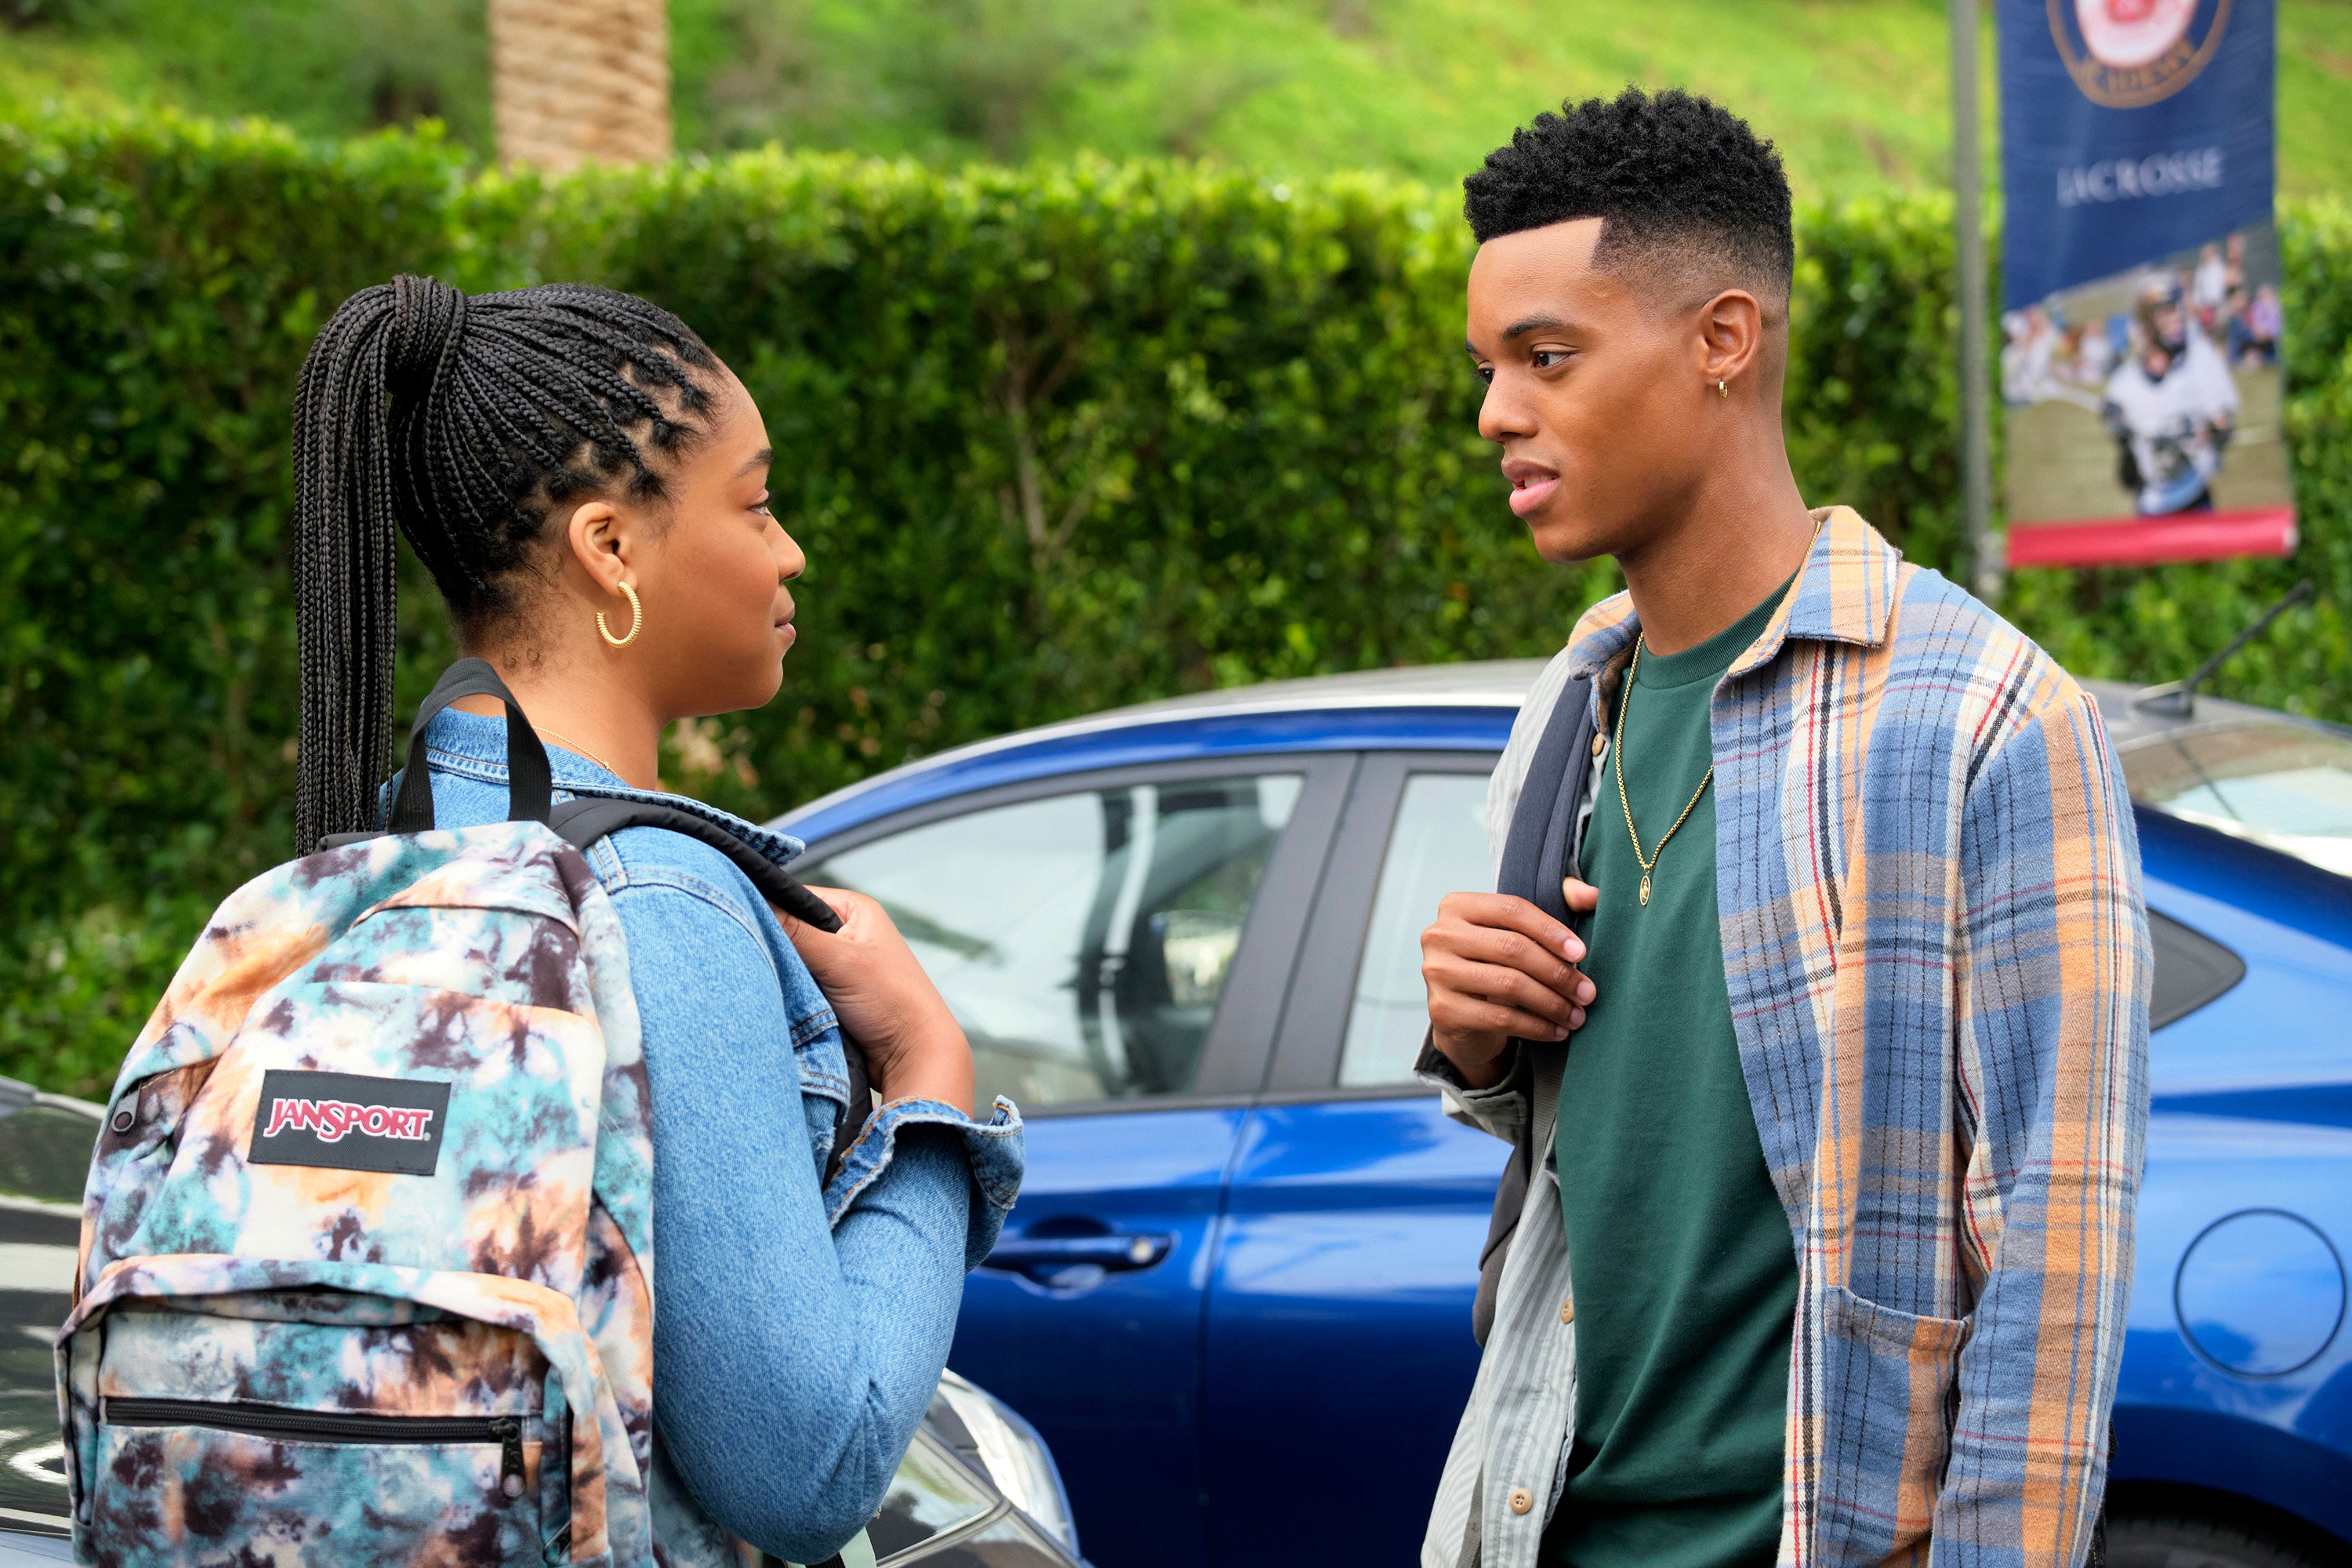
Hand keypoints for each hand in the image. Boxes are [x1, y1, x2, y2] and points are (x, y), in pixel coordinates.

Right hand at [771, 886, 975, 1116]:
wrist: (913, 1056)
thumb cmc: (893, 1001)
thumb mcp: (840, 960)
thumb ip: (795, 932)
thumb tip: (752, 901)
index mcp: (853, 909)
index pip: (793, 897)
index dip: (767, 909)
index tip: (738, 924)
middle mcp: (845, 931)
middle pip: (789, 931)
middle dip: (771, 945)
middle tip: (749, 959)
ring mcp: (837, 964)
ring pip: (789, 961)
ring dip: (778, 973)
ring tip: (762, 981)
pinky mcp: (830, 993)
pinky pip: (795, 986)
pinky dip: (786, 992)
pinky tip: (774, 998)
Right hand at [1420, 879, 1599, 1090]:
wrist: (1460, 1016)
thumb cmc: (1496, 964)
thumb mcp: (1520, 931)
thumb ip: (1557, 902)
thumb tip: (1594, 895)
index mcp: (1457, 906)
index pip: (1512, 909)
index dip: (1551, 930)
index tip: (1581, 953)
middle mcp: (1439, 935)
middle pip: (1512, 947)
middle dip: (1558, 972)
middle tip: (1587, 992)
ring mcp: (1436, 973)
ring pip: (1509, 984)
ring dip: (1552, 1003)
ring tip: (1577, 1015)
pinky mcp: (1442, 1010)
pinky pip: (1500, 1018)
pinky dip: (1536, 1027)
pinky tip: (1556, 1031)